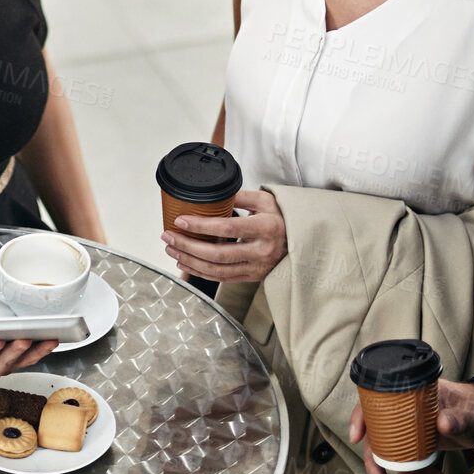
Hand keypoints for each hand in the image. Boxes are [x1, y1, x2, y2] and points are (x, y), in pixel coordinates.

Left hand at [161, 189, 286, 283]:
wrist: (305, 242)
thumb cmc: (284, 218)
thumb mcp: (266, 200)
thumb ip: (240, 196)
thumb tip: (214, 194)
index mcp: (266, 227)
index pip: (227, 228)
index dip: (201, 226)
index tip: (181, 220)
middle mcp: (261, 251)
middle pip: (217, 254)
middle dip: (188, 246)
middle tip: (168, 236)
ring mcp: (257, 267)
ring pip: (217, 270)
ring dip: (190, 261)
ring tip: (171, 249)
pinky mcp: (252, 276)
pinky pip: (222, 278)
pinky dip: (200, 272)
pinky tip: (185, 263)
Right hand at [347, 378, 473, 473]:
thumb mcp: (468, 410)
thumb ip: (457, 417)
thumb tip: (443, 423)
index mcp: (409, 394)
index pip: (375, 401)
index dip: (361, 418)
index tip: (356, 437)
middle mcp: (405, 412)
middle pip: (379, 435)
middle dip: (379, 463)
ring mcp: (411, 430)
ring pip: (396, 454)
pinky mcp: (419, 445)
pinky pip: (411, 463)